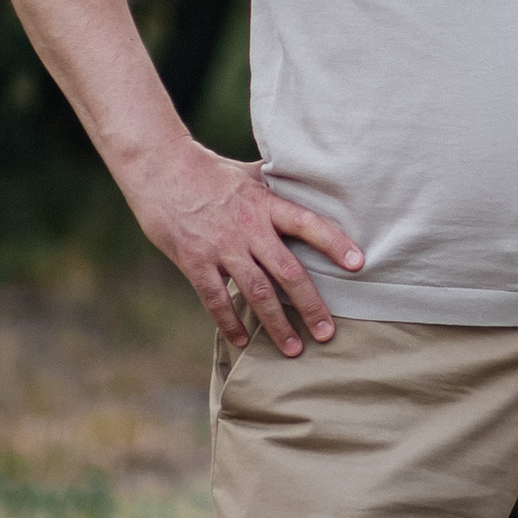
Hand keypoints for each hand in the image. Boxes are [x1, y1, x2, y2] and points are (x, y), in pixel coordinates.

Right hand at [134, 140, 364, 355]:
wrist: (160, 168)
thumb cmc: (209, 171)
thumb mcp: (249, 174)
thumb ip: (278, 185)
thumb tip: (312, 181)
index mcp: (265, 205)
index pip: (308, 223)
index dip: (334, 243)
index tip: (358, 264)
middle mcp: (248, 228)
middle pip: (287, 271)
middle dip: (310, 305)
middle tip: (328, 333)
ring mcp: (220, 247)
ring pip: (255, 292)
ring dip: (276, 323)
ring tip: (293, 349)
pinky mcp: (194, 261)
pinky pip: (215, 299)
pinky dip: (229, 323)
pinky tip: (242, 342)